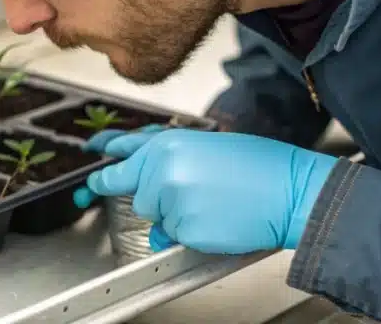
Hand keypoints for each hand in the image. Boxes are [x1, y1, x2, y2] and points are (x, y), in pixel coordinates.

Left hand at [74, 127, 337, 253]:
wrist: (289, 190)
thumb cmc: (258, 167)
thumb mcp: (208, 146)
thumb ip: (169, 160)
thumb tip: (148, 181)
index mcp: (167, 144)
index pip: (123, 154)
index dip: (105, 162)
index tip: (92, 168)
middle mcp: (162, 170)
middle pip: (134, 192)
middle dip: (149, 196)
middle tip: (173, 195)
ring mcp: (171, 201)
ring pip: (156, 216)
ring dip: (175, 214)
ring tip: (212, 201)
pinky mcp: (184, 229)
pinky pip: (175, 236)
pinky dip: (191, 232)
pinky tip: (217, 217)